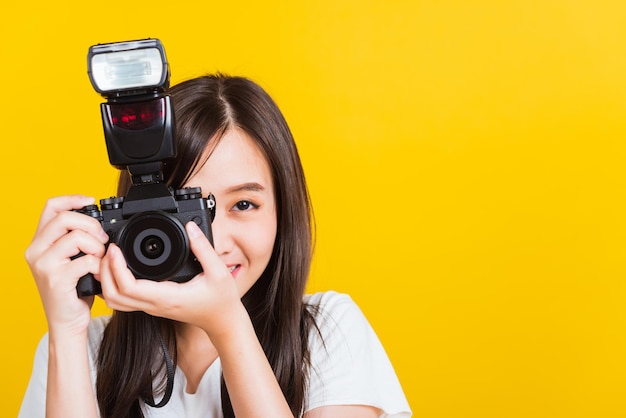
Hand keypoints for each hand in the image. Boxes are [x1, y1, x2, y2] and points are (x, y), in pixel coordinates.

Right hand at [24, 195, 108, 337]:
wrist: (67, 320)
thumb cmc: (73, 289)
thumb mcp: (70, 258)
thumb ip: (75, 239)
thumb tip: (97, 220)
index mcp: (39, 242)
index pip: (50, 206)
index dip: (72, 199)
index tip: (91, 201)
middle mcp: (35, 250)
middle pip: (65, 218)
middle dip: (91, 225)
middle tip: (102, 241)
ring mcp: (43, 265)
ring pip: (76, 237)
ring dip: (97, 246)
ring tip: (99, 259)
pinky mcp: (56, 279)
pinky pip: (86, 260)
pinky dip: (99, 265)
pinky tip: (99, 273)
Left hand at [99, 221, 244, 338]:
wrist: (222, 322)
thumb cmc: (222, 301)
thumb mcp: (219, 271)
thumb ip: (203, 248)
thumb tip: (190, 227)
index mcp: (167, 297)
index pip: (128, 288)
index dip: (115, 268)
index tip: (117, 249)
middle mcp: (155, 305)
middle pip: (114, 296)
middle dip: (105, 272)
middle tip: (110, 251)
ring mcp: (152, 307)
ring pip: (116, 301)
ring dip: (107, 281)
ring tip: (112, 259)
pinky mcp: (153, 306)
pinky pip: (125, 300)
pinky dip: (115, 285)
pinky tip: (121, 269)